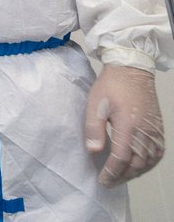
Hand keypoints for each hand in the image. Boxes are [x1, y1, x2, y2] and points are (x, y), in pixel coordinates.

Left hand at [85, 64, 164, 185]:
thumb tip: (94, 151)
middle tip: (108, 181)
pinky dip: (148, 164)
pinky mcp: (158, 129)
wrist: (132, 69)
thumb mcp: (96, 104)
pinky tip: (138, 166)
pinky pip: (157, 153)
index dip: (111, 172)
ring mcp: (154, 132)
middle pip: (136, 164)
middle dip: (122, 176)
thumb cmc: (111, 85)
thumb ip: (94, 128)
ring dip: (135, 172)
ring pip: (149, 162)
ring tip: (120, 176)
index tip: (102, 180)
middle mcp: (145, 133)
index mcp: (128, 127)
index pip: (121, 158)